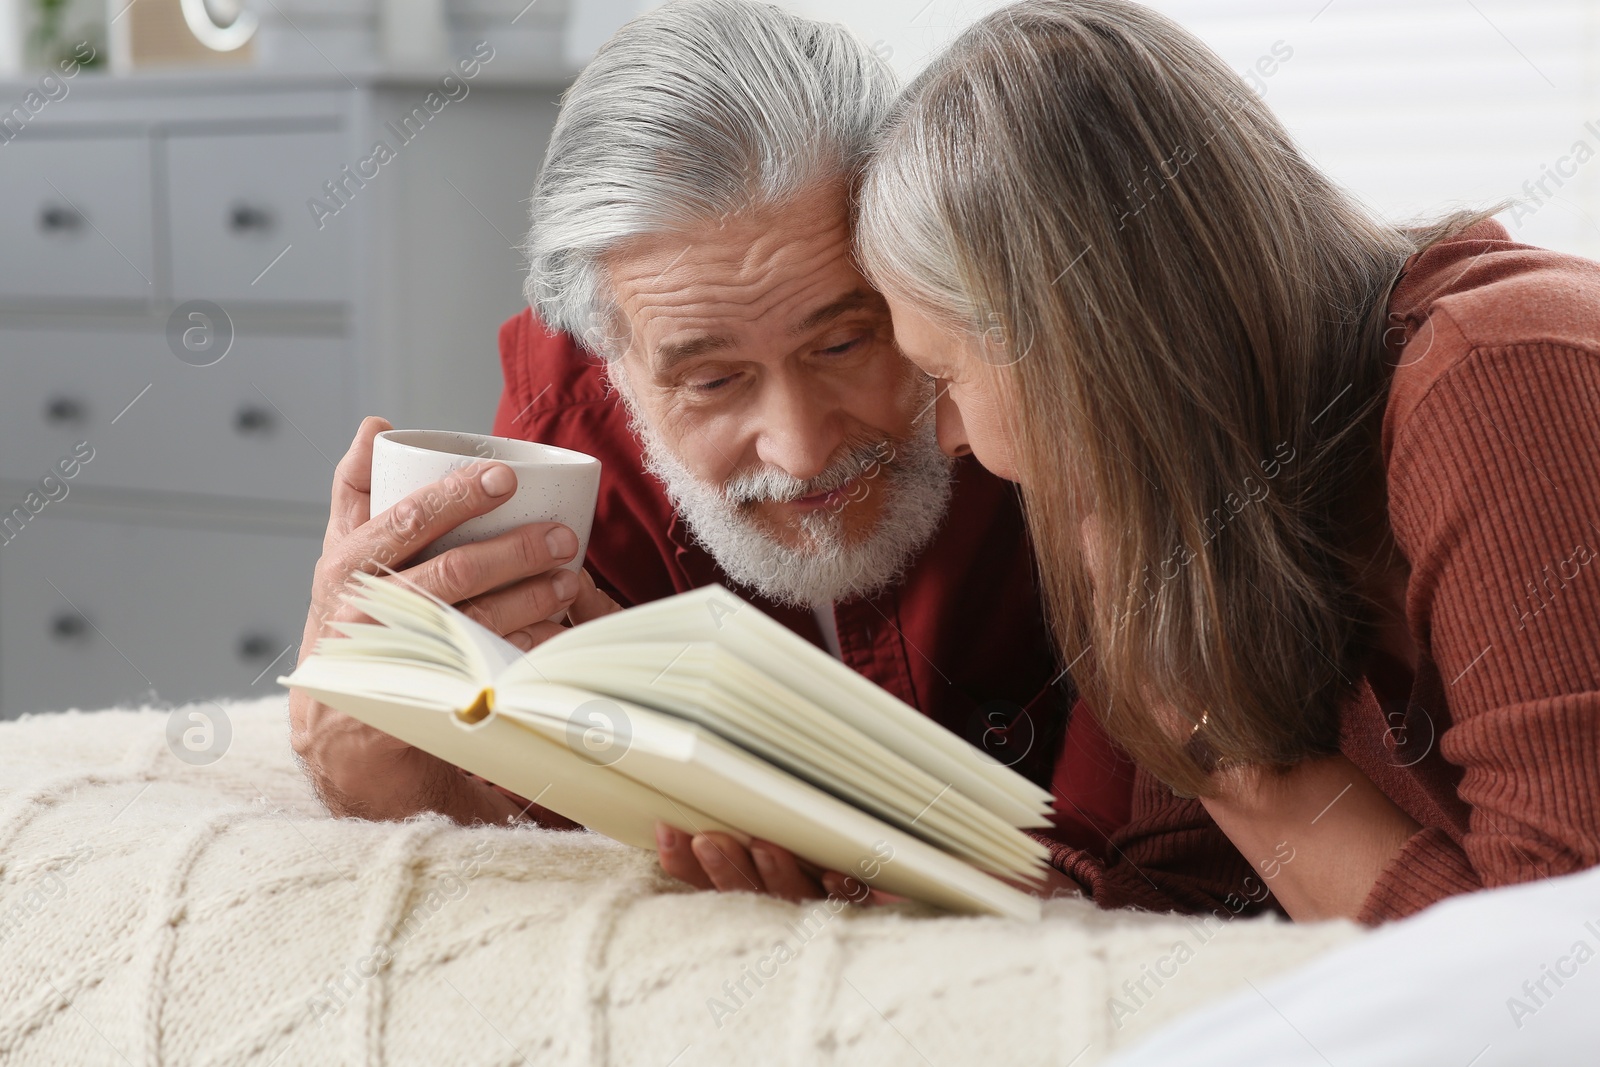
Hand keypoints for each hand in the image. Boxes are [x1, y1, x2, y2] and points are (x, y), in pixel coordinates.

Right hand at [289, 416, 617, 822]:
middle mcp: (367, 613)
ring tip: (568, 579)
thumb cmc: (350, 621)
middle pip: (451, 574)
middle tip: (562, 535)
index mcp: (348, 567)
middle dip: (514, 552)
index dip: (457, 496)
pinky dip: (527, 653)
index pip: (406, 520)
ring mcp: (395, 662)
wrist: (340, 727)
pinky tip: (557, 635)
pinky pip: (486, 674)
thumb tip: (376, 426)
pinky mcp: (422, 704)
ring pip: (475, 624)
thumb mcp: (342, 556)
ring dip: (531, 600)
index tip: (506, 478)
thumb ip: (356, 491)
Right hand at [654, 822, 903, 905]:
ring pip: (794, 897)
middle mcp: (784, 913)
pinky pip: (852, 904)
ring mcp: (823, 915)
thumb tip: (682, 816)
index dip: (687, 863)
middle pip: (747, 892)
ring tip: (764, 846)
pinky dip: (841, 890)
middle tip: (707, 839)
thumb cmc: (822, 885)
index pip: (711, 883)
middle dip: (725, 866)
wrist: (894, 940)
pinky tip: (833, 876)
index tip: (668, 834)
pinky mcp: (866, 914)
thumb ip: (734, 851)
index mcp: (754, 899)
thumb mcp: (774, 863)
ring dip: (777, 872)